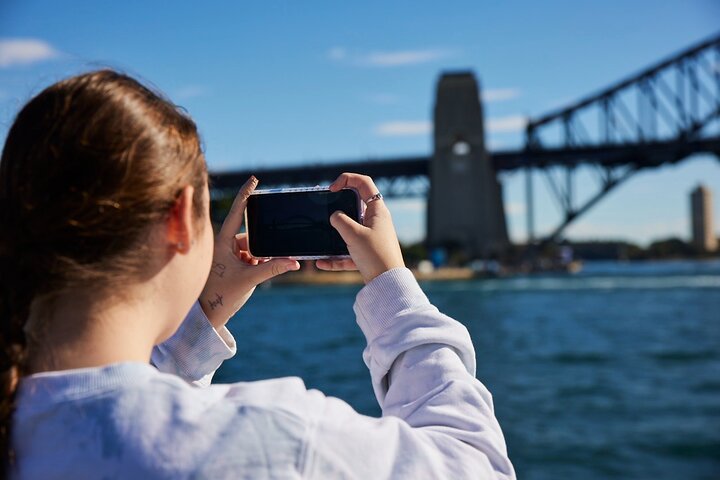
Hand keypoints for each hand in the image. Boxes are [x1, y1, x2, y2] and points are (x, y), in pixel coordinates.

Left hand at [199, 176, 299, 327]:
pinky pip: (251, 257)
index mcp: (221, 241)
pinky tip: (254, 276)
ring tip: (251, 276)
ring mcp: (228, 253)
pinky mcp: (232, 262)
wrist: (208, 316)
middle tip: (253, 266)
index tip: (254, 178)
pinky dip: (258, 264)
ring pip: (253, 248)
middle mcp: (224, 243)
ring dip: (259, 259)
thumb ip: (272, 268)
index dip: (245, 194)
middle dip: (260, 248)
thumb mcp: (249, 280)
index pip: (236, 212)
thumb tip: (295, 261)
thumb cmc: (221, 295)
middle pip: (250, 235)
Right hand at [316, 173, 404, 283]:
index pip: (363, 183)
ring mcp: (371, 237)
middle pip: (354, 206)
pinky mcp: (367, 253)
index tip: (331, 189)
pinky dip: (335, 257)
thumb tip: (334, 216)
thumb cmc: (376, 255)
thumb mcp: (353, 234)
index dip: (346, 179)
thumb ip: (340, 220)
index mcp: (377, 210)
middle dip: (338, 207)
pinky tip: (321, 264)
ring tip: (321, 237)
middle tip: (324, 210)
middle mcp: (375, 221)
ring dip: (334, 234)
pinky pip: (347, 252)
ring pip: (349, 230)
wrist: (387, 283)